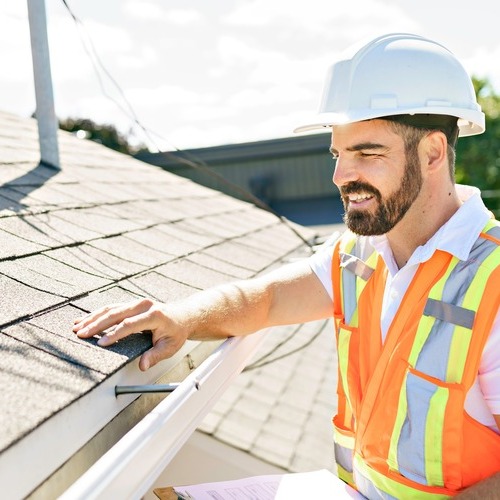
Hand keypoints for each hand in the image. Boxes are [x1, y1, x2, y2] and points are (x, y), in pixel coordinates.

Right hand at [73, 298, 188, 370]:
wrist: (182, 316)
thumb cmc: (176, 333)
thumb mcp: (170, 347)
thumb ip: (155, 356)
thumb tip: (143, 366)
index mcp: (155, 315)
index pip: (130, 324)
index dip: (114, 334)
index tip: (100, 344)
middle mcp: (144, 305)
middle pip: (116, 314)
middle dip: (96, 324)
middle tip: (81, 334)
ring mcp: (137, 303)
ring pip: (111, 309)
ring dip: (93, 318)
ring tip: (77, 327)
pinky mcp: (131, 304)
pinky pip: (112, 308)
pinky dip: (97, 314)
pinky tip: (84, 320)